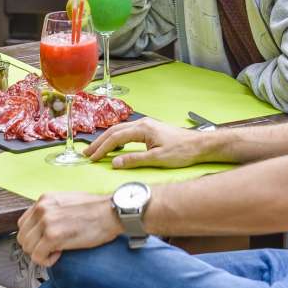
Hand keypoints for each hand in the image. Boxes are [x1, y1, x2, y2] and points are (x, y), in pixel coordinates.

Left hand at [18, 192, 122, 266]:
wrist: (112, 212)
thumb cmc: (96, 208)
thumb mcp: (67, 201)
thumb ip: (52, 210)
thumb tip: (44, 226)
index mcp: (44, 199)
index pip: (23, 223)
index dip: (33, 236)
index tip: (44, 240)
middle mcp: (42, 208)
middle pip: (22, 236)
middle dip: (34, 246)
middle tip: (50, 249)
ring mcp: (46, 222)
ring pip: (27, 247)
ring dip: (40, 254)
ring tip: (56, 251)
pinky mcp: (52, 236)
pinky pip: (37, 256)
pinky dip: (47, 260)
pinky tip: (59, 255)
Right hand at [83, 118, 210, 168]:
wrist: (199, 145)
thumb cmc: (182, 151)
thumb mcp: (157, 159)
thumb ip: (135, 160)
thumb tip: (115, 163)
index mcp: (143, 128)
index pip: (116, 137)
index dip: (102, 148)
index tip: (92, 158)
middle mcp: (143, 124)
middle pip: (115, 131)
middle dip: (100, 142)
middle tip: (87, 153)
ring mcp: (147, 125)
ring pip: (120, 130)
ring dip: (107, 140)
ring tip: (96, 150)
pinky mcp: (151, 130)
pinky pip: (128, 132)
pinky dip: (117, 139)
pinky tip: (115, 147)